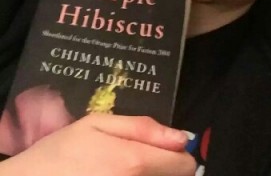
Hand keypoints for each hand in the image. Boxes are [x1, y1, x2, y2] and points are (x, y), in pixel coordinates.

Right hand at [0, 114, 195, 175]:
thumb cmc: (61, 151)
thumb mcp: (97, 124)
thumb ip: (143, 127)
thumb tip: (182, 137)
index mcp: (134, 162)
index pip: (185, 165)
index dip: (180, 155)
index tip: (166, 151)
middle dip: (167, 169)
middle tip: (141, 161)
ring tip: (126, 171)